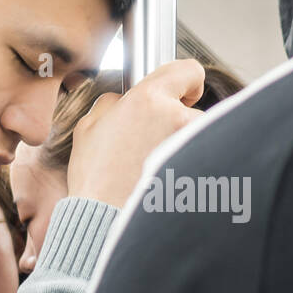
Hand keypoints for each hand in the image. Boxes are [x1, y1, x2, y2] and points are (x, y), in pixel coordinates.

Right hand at [68, 59, 205, 208]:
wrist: (106, 221)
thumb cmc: (96, 180)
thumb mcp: (89, 127)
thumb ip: (113, 103)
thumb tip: (124, 100)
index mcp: (148, 100)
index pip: (189, 70)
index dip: (186, 81)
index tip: (184, 93)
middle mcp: (176, 118)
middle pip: (191, 110)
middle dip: (175, 124)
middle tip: (150, 145)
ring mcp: (192, 146)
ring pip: (196, 138)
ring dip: (181, 148)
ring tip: (154, 169)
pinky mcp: (202, 171)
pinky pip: (200, 160)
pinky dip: (188, 168)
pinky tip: (165, 181)